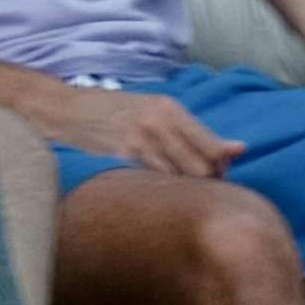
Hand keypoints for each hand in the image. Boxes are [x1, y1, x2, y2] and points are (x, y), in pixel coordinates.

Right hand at [0, 65, 237, 180]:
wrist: (68, 109)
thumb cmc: (115, 112)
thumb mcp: (153, 110)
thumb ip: (190, 131)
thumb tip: (236, 150)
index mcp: (170, 109)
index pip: (213, 147)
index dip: (222, 168)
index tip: (220, 176)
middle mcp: (159, 122)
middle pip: (202, 168)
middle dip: (207, 184)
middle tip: (199, 190)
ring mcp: (140, 140)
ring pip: (180, 180)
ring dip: (185, 192)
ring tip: (178, 195)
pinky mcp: (122, 157)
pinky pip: (154, 183)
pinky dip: (162, 193)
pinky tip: (156, 195)